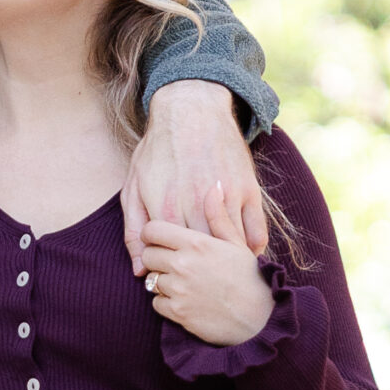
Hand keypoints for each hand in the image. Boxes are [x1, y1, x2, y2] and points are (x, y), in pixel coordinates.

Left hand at [122, 80, 266, 275]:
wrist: (191, 110)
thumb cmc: (157, 150)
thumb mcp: (134, 187)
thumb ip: (134, 231)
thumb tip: (139, 271)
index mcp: (167, 208)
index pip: (172, 257)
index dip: (174, 272)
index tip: (176, 274)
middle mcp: (197, 205)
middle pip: (203, 257)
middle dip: (202, 273)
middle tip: (201, 280)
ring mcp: (226, 197)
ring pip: (231, 247)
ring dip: (228, 263)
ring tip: (223, 273)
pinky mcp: (248, 189)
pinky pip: (255, 231)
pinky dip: (250, 248)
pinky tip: (242, 254)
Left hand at [142, 184, 274, 343]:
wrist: (262, 319)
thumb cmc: (251, 278)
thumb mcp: (237, 243)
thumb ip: (219, 216)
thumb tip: (214, 188)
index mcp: (198, 243)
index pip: (154, 230)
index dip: (152, 233)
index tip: (159, 239)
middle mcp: (184, 264)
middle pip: (149, 254)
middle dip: (156, 257)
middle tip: (172, 261)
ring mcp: (180, 289)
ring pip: (151, 279)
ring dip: (162, 280)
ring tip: (184, 281)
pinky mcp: (178, 312)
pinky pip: (156, 303)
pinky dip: (166, 302)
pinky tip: (185, 299)